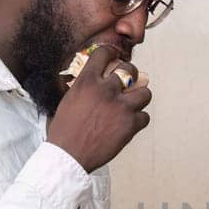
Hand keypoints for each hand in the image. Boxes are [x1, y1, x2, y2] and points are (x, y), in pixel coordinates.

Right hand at [46, 44, 151, 171]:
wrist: (68, 155)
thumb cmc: (64, 130)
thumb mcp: (68, 100)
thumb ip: (84, 87)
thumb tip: (95, 79)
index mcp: (86, 81)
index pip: (104, 54)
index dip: (112, 53)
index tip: (116, 56)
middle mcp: (105, 90)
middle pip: (130, 70)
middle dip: (131, 75)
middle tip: (128, 83)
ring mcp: (121, 107)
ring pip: (145, 93)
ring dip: (140, 97)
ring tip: (132, 104)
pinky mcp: (130, 124)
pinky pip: (145, 116)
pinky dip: (139, 120)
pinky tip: (129, 124)